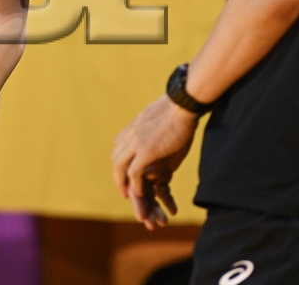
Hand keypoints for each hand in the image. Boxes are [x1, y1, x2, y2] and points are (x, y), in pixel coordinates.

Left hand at [112, 95, 197, 229]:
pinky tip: (139, 193)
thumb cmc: (178, 109)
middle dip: (118, 175)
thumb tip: (160, 130)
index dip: (120, 163)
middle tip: (123, 189)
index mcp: (133, 127)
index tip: (124, 173)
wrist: (182, 103)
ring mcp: (136, 142)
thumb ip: (153, 127)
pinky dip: (134, 184)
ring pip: (120, 167)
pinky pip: (134, 172)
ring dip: (122, 182)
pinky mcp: (146, 151)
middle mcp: (130, 134)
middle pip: (116, 158)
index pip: (119, 148)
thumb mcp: (159, 118)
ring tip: (128, 195)